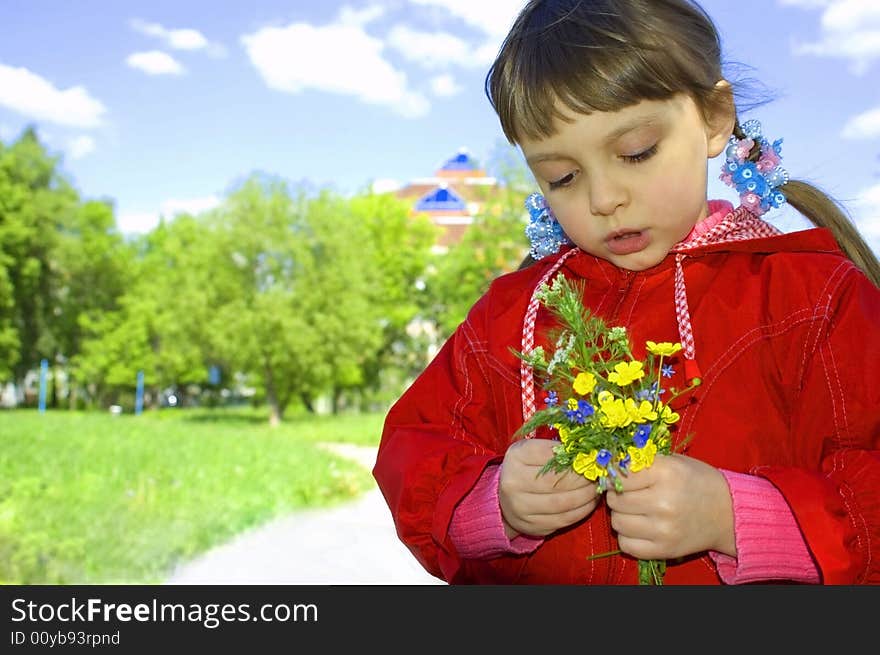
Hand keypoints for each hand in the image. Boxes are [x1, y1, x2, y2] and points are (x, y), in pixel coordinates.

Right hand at [499, 438, 599, 537]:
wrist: (505, 500)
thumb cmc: (526, 469)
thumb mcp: (533, 451)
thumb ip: (556, 450)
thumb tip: (589, 452)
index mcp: (516, 456)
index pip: (551, 455)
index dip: (575, 457)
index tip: (590, 457)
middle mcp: (514, 482)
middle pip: (558, 481)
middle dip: (584, 478)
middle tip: (598, 475)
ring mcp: (521, 507)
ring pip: (564, 503)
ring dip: (587, 496)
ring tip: (596, 488)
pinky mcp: (533, 525)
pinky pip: (565, 519)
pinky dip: (582, 510)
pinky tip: (589, 502)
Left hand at [604, 454, 734, 559]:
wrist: (729, 513)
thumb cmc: (698, 482)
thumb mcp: (674, 461)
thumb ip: (642, 462)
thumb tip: (609, 466)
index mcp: (666, 473)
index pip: (619, 475)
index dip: (615, 475)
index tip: (619, 477)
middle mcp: (663, 502)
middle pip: (615, 500)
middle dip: (617, 496)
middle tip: (630, 494)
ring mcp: (663, 529)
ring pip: (617, 522)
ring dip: (621, 516)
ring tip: (636, 510)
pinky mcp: (664, 550)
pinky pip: (626, 544)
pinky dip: (628, 536)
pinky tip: (639, 528)